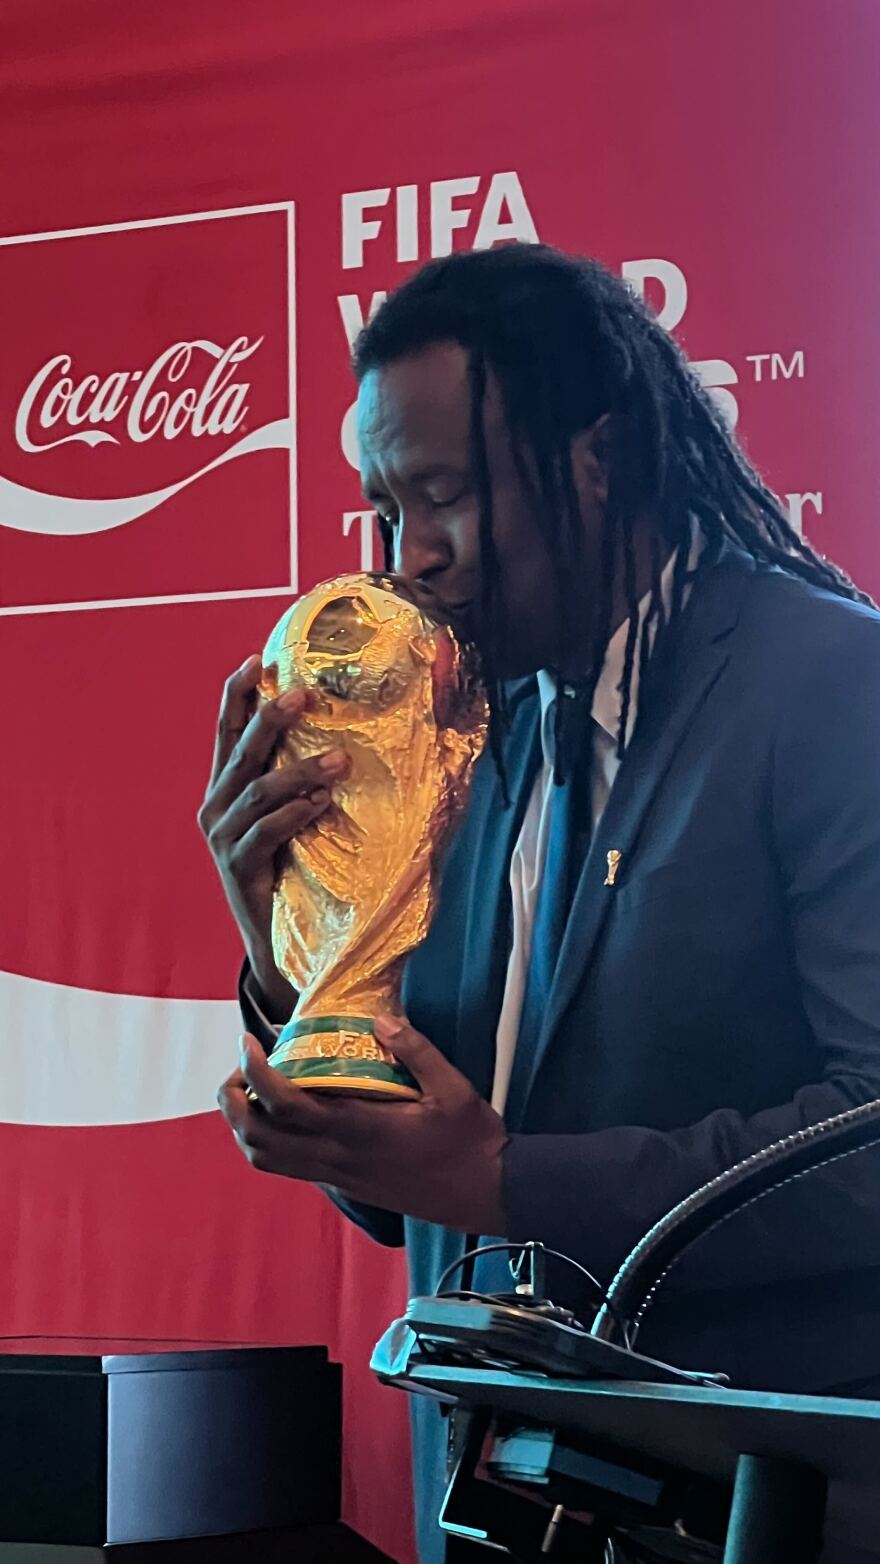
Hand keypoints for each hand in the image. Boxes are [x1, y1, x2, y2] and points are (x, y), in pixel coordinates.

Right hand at [197, 654, 350, 1015]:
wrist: (279, 945)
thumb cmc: (293, 871)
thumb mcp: (293, 818)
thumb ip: (301, 782)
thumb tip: (346, 739)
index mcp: (225, 789)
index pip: (226, 732)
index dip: (237, 696)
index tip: (256, 661)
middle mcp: (216, 808)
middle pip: (240, 752)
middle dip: (270, 719)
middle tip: (303, 695)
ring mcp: (222, 839)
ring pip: (258, 790)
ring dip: (300, 770)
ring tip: (340, 758)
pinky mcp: (237, 869)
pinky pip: (266, 832)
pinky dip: (295, 813)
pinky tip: (321, 802)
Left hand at [218, 1016, 508, 1233]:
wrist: (484, 1193)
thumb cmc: (469, 1140)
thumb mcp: (453, 1087)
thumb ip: (416, 1051)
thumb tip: (381, 1020)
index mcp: (358, 1128)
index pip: (285, 1104)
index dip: (255, 1072)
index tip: (249, 1041)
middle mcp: (337, 1156)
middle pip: (258, 1138)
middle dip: (233, 1101)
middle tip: (240, 1066)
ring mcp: (337, 1175)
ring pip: (265, 1159)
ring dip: (244, 1125)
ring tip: (250, 1089)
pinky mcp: (343, 1184)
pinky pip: (287, 1167)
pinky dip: (268, 1142)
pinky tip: (283, 1114)